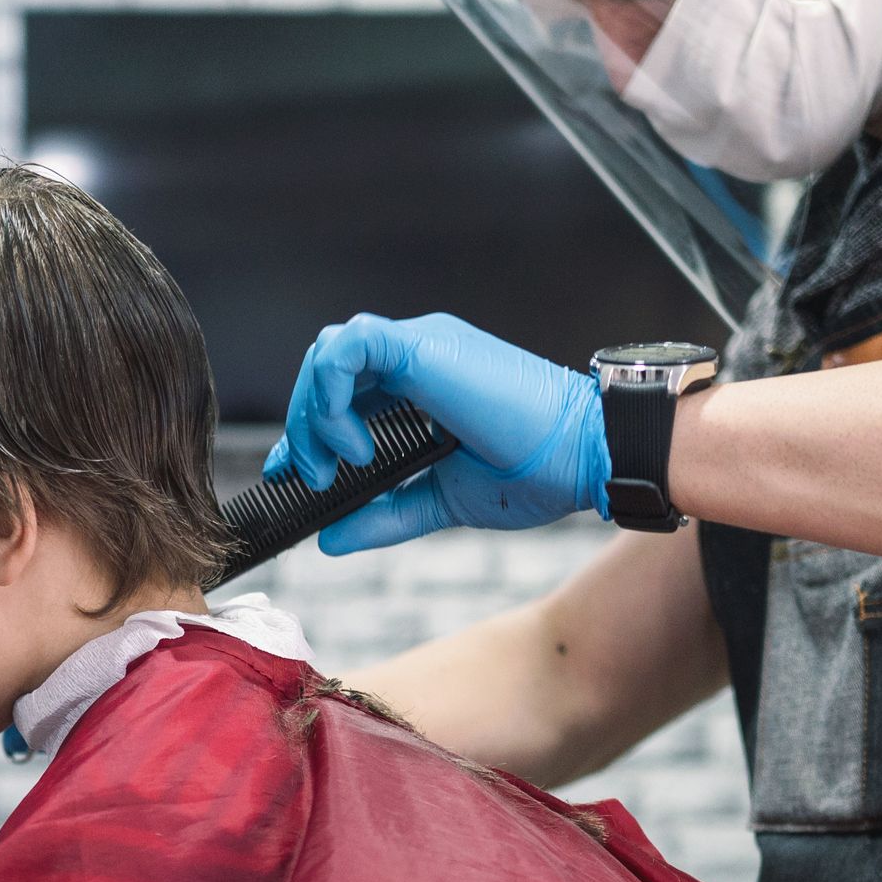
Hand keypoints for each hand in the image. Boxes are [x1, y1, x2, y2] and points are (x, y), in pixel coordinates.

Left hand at [269, 313, 605, 553]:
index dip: (310, 430)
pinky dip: (333, 395)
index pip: (345, 389)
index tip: (296, 476)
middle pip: (329, 368)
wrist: (585, 456)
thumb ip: (385, 515)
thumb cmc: (536, 472)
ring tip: (334, 462)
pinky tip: (354, 442)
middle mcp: (419, 355)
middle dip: (305, 426)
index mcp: (425, 383)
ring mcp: (421, 344)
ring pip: (330, 352)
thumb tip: (330, 537)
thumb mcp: (442, 500)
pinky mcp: (422, 345)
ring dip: (316, 411)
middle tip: (312, 478)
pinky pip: (347, 348)